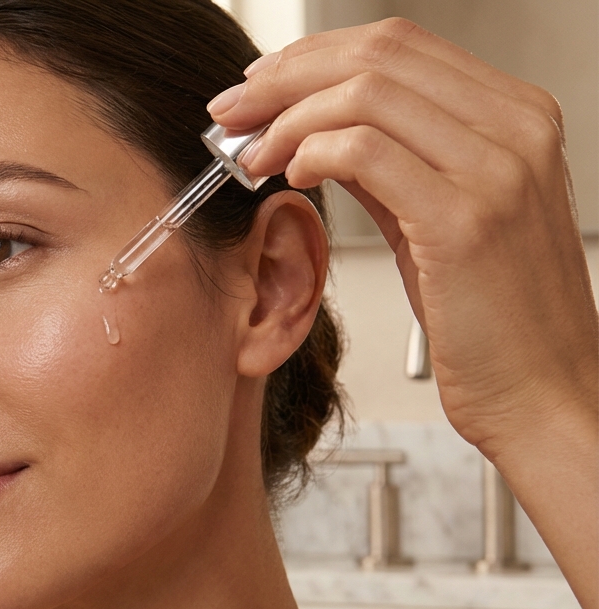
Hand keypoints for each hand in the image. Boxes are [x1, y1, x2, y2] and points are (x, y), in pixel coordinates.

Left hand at [208, 18, 597, 608]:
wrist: (545, 393)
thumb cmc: (492, 318)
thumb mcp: (437, 216)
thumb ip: (389, 160)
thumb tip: (314, 123)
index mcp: (516, 117)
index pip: (399, 44)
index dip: (312, 55)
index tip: (259, 83)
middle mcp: (516, 129)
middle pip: (376, 54)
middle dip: (284, 76)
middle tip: (232, 110)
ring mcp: (496, 169)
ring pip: (363, 93)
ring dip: (285, 118)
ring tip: (249, 154)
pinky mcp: (464, 220)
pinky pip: (364, 151)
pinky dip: (310, 153)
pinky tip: (290, 177)